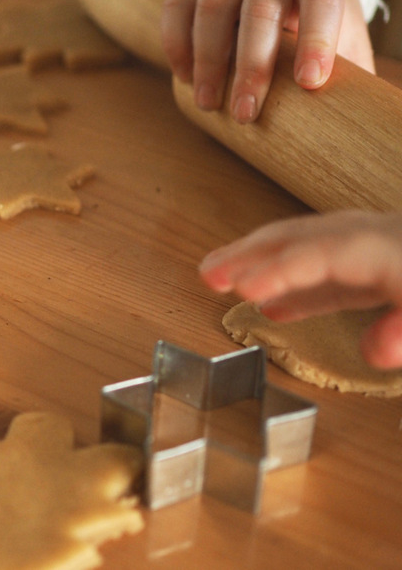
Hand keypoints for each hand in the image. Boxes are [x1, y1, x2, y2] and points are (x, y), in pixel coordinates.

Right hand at [161, 0, 373, 122]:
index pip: (320, 0)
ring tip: (207, 103)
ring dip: (207, 59)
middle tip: (245, 114)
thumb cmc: (312, 28)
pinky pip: (176, 7)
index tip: (310, 83)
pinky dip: (175, 44)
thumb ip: (346, 77)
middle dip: (251, 65)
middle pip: (260, 9)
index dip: (317, 39)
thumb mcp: (342, 45)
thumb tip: (341, 127)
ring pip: (213, 6)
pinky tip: (184, 77)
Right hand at [200, 211, 401, 368]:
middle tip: (206, 274)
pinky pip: (327, 271)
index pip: (317, 255)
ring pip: (306, 248)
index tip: (241, 288)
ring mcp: (377, 248)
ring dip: (259, 264)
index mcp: (385, 249)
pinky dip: (294, 287)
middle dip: (248, 255)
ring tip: (222, 282)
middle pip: (300, 240)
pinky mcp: (382, 265)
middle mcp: (373, 240)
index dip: (277, 271)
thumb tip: (377, 350)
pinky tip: (274, 308)